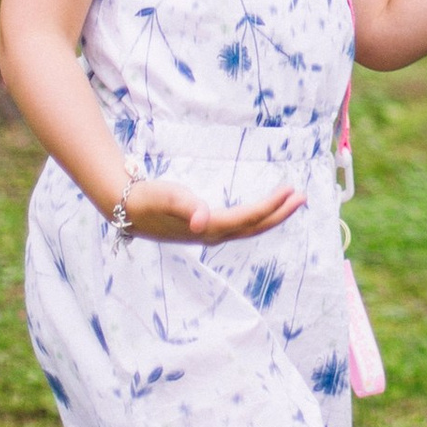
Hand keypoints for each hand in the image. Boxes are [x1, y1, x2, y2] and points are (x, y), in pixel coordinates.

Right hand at [114, 171, 305, 247]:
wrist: (124, 208)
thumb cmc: (146, 199)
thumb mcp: (165, 198)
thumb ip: (185, 206)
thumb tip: (202, 221)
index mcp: (207, 229)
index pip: (247, 219)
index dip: (271, 207)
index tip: (291, 191)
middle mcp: (212, 235)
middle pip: (254, 228)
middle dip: (280, 214)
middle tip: (302, 197)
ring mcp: (207, 234)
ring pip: (247, 229)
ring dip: (271, 216)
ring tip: (291, 202)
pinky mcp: (203, 229)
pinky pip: (238, 227)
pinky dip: (255, 218)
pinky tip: (261, 211)